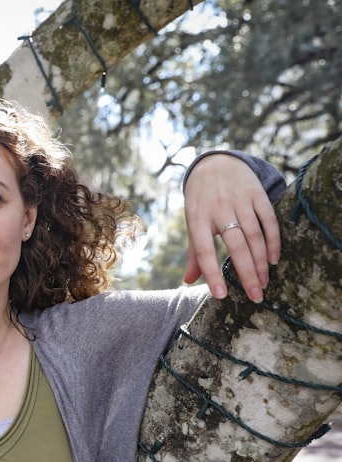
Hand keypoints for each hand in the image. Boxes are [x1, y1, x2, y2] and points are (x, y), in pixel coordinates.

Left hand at [183, 153, 279, 301]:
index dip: (212, 274)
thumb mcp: (192, 222)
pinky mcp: (257, 194)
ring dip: (261, 262)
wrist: (215, 164)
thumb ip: (193, 252)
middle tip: (254, 296)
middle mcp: (219, 209)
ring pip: (254, 236)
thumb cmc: (201, 201)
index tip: (221, 296)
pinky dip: (273, 241)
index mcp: (197, 218)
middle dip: (246, 274)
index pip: (203, 251)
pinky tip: (273, 260)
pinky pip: (269, 221)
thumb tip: (188, 281)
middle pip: (235, 247)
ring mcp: (239, 201)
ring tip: (263, 283)